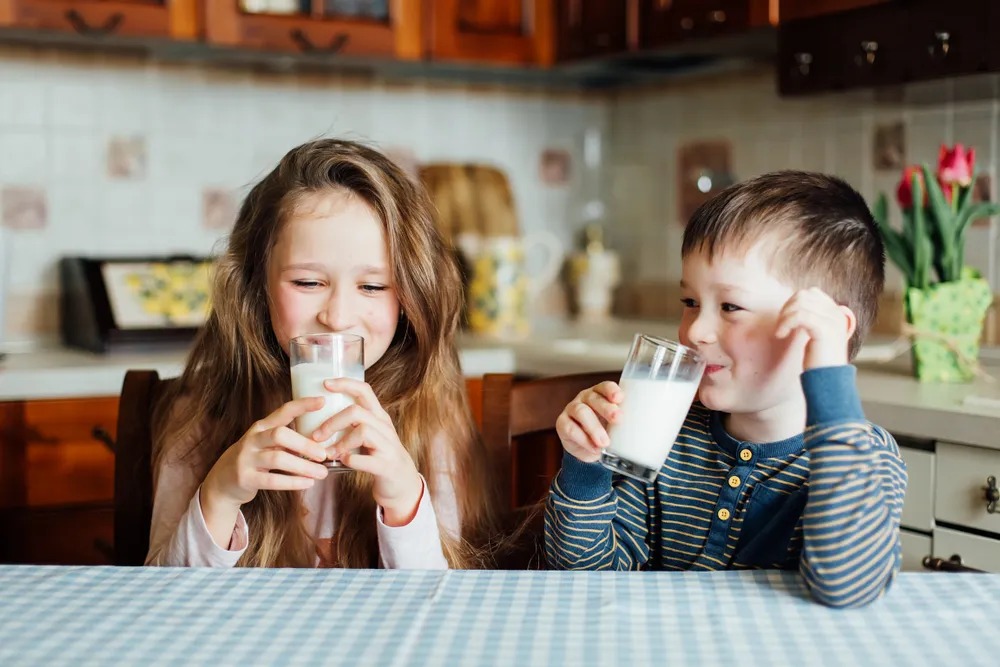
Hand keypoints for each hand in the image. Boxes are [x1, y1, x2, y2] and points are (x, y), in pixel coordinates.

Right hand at [201, 397, 329, 511]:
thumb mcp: (266, 445)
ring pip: (278, 458)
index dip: (302, 405)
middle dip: (305, 444)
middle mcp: (253, 439)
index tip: (322, 401)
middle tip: (323, 454)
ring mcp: (246, 458)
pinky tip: (307, 483)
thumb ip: (288, 441)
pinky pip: (272, 480)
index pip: (283, 411)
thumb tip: (322, 443)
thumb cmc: (254, 460)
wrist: (222, 481)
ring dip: (303, 466)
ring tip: (322, 473)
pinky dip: (292, 482)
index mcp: (262, 427)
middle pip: (280, 434)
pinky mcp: (245, 478)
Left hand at [314, 378, 422, 526]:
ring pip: (362, 432)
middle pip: (357, 411)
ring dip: (340, 443)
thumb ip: (352, 424)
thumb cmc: (378, 456)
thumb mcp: (370, 435)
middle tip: (316, 435)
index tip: (325, 384)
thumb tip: (317, 415)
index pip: (364, 390)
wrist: (402, 484)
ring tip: (328, 453)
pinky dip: (350, 461)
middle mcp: (385, 427)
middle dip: (332, 422)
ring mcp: (388, 446)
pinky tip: (343, 463)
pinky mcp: (387, 466)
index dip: (345, 383)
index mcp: (378, 416)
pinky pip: (366, 460)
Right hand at [555, 381, 622, 462]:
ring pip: (581, 412)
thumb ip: (630, 424)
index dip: (612, 390)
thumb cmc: (608, 432)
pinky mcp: (562, 423)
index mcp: (601, 394)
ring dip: (594, 427)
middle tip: (618, 419)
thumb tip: (651, 431)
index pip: (605, 387)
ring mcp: (572, 409)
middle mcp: (585, 398)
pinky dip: (583, 440)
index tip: (620, 398)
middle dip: (606, 408)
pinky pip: (570, 428)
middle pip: (594, 398)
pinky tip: (594, 448)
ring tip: (605, 442)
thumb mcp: (619, 426)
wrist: (590, 449)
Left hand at [775, 287, 856, 370]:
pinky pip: (799, 316)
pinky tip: (781, 335)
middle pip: (804, 295)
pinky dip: (786, 323)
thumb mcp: (816, 336)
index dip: (793, 303)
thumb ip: (811, 319)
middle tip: (781, 326)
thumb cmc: (819, 362)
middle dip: (786, 308)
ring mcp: (833, 321)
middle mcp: (837, 314)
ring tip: (780, 332)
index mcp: (836, 313)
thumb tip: (792, 306)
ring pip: (800, 304)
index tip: (785, 320)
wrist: (828, 381)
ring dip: (784, 317)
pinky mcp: (825, 329)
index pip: (812, 293)